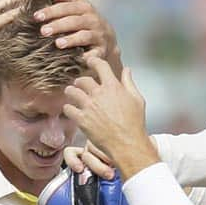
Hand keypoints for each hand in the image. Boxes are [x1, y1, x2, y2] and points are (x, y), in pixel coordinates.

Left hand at [35, 0, 122, 75]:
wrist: (107, 39)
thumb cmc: (84, 21)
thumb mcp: (76, 6)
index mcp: (84, 7)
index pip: (66, 6)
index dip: (51, 11)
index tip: (36, 16)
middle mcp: (93, 19)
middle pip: (74, 21)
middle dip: (58, 25)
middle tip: (43, 31)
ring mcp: (98, 35)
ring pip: (84, 36)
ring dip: (71, 40)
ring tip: (57, 44)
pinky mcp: (102, 50)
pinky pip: (95, 54)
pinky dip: (87, 57)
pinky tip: (77, 59)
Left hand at [64, 57, 157, 175]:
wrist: (127, 143)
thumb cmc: (134, 123)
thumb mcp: (137, 99)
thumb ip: (129, 82)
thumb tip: (127, 70)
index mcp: (113, 86)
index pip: (100, 65)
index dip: (93, 61)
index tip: (90, 61)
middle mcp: (99, 94)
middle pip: (82, 79)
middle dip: (80, 81)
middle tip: (79, 84)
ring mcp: (89, 107)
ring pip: (72, 92)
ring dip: (71, 92)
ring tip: (71, 94)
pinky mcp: (82, 120)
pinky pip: (68, 109)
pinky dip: (68, 108)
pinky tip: (71, 110)